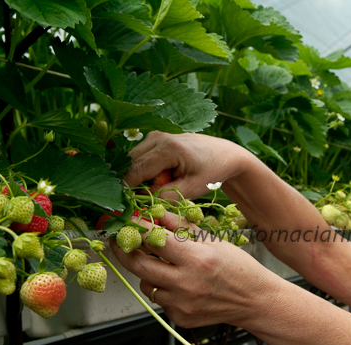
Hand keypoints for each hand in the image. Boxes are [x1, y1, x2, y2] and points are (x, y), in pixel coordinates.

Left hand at [111, 212, 280, 328]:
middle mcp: (186, 283)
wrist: (254, 301)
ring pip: (146, 284)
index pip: (154, 239)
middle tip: (121, 241)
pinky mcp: (180, 317)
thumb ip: (183, 228)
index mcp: (197, 258)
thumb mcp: (214, 241)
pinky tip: (181, 285)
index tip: (127, 221)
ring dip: (148, 272)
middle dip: (124, 250)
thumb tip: (158, 214)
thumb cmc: (239, 268)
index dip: (137, 227)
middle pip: (138, 265)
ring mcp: (182, 304)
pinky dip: (164, 289)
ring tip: (164, 266)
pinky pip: (160, 299)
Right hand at [125, 131, 251, 200]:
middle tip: (144, 198)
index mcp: (169, 148)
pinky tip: (161, 178)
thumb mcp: (191, 189)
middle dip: (133, 182)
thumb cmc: (212, 173)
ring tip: (159, 187)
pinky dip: (146, 170)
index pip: (136, 170)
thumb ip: (164, 196)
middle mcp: (158, 137)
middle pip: (131, 163)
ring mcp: (156, 136)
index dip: (127, 188)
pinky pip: (141, 157)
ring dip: (140, 176)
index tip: (125, 204)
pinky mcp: (156, 138)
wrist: (225, 155)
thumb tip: (139, 200)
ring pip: (133, 160)